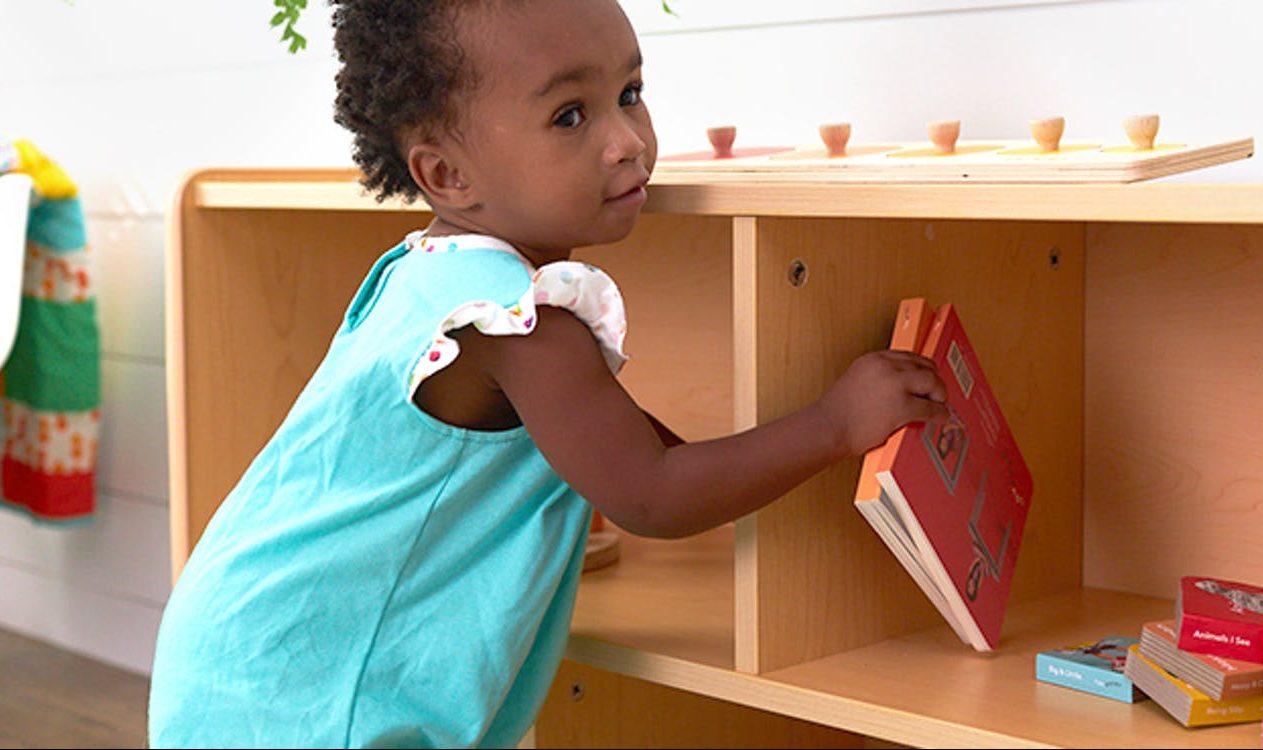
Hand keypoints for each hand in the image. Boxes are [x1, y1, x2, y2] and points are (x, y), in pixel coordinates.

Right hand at [816, 350, 948, 456]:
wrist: (827, 427)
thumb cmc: (836, 412)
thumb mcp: (856, 382)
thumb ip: (877, 380)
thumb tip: (898, 390)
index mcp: (873, 359)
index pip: (908, 356)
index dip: (922, 367)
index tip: (927, 375)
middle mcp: (886, 366)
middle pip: (923, 365)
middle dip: (934, 379)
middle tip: (937, 391)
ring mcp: (895, 384)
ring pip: (931, 382)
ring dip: (939, 393)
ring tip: (940, 403)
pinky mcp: (902, 406)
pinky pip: (930, 407)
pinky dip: (939, 412)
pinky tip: (940, 417)